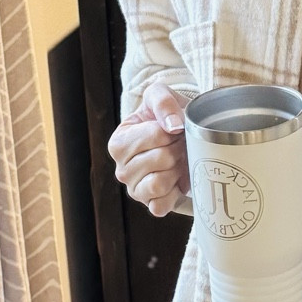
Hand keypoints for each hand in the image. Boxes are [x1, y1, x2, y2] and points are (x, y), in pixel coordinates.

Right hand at [109, 80, 189, 216]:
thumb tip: (173, 126)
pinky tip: (177, 182)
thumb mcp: (161, 95)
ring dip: (177, 171)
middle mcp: (121, 169)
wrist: (183, 138)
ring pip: (159, 183)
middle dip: (178, 150)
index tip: (176, 129)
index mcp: (118, 143)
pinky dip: (175, 195)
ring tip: (178, 162)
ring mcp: (135, 190)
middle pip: (160, 159)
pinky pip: (161, 206)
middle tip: (181, 146)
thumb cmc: (167, 116)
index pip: (155, 135)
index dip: (174, 131)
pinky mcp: (150, 206)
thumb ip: (163, 101)